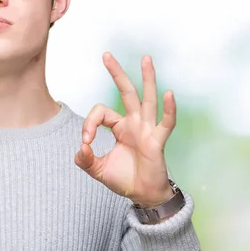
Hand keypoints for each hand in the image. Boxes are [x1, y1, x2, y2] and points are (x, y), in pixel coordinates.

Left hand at [74, 52, 175, 207]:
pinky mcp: (158, 141)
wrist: (143, 196)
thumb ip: (86, 160)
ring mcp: (147, 129)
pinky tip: (169, 93)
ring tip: (145, 59)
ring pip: (146, 99)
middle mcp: (134, 123)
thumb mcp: (98, 170)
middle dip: (116, 73)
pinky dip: (169, 109)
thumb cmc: (124, 179)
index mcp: (120, 127)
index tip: (85, 143)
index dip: (89, 124)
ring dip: (147, 78)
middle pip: (126, 92)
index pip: (101, 113)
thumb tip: (80, 149)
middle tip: (106, 55)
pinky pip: (166, 122)